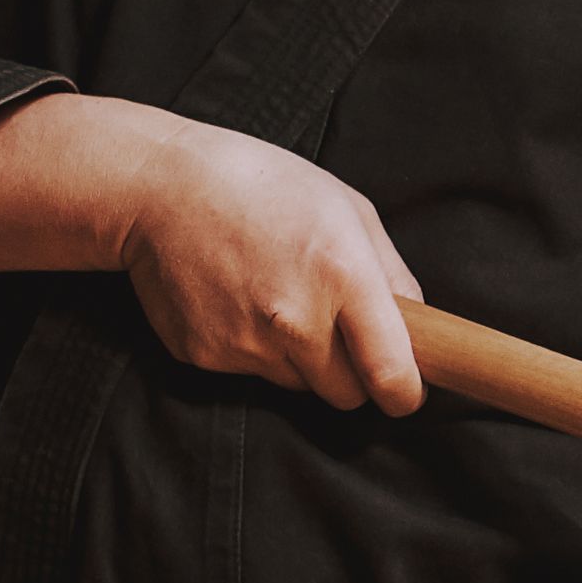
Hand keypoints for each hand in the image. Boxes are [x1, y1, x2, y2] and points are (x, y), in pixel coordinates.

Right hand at [0, 98, 425, 413]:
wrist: (161, 187)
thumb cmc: (266, 187)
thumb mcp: (350, 210)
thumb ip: (392, 275)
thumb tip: (420, 328)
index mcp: (342, 278)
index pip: (389, 375)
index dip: (404, 393)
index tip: (404, 391)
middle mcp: (295, 320)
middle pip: (346, 395)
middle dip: (352, 374)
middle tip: (336, 332)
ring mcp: (245, 343)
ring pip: (298, 385)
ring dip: (301, 360)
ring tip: (278, 300)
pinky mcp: (204, 355)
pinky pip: (250, 373)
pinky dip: (253, 349)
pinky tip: (239, 300)